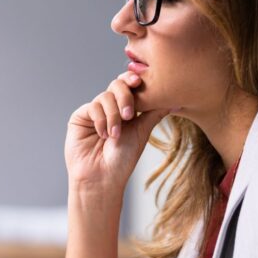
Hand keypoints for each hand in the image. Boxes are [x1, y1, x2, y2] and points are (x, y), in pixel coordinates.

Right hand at [65, 71, 170, 190]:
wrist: (103, 177)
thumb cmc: (123, 159)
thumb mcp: (142, 132)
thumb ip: (155, 113)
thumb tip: (177, 101)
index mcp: (126, 109)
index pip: (130, 86)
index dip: (133, 80)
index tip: (139, 82)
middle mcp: (110, 107)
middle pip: (117, 85)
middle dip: (125, 97)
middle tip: (129, 114)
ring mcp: (95, 111)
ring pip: (105, 96)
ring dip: (113, 115)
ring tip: (115, 135)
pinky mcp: (80, 117)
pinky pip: (92, 107)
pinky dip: (101, 121)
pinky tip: (104, 135)